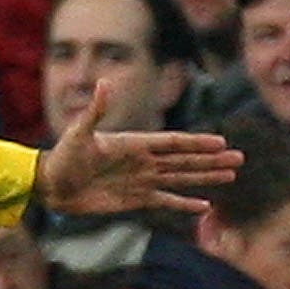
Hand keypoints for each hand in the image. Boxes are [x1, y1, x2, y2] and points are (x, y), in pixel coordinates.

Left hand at [37, 81, 240, 215]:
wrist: (50, 185)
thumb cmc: (62, 156)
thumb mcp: (78, 132)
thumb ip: (94, 110)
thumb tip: (103, 82)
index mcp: (133, 144)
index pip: (172, 142)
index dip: (196, 142)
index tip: (221, 141)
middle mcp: (142, 162)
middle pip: (184, 160)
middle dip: (211, 159)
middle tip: (240, 158)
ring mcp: (140, 181)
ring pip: (180, 179)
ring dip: (205, 178)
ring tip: (231, 175)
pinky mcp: (134, 200)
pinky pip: (164, 201)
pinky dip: (184, 204)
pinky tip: (204, 205)